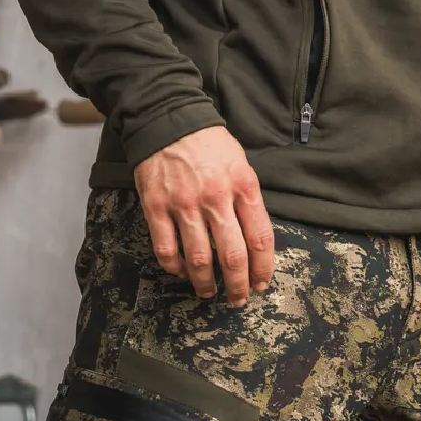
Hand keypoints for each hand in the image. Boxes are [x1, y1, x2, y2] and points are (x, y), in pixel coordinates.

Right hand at [133, 125, 273, 305]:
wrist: (169, 121)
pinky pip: (166, 250)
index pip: (261, 237)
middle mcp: (216, 198)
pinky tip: (182, 271)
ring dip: (205, 284)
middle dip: (238, 285)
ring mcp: (184, 204)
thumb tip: (255, 239)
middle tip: (238, 300)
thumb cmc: (209, 144)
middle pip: (233, 255)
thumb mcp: (240, 164)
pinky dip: (175, 268)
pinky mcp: (156, 207)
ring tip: (208, 292)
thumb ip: (247, 199)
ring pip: (199, 259)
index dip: (263, 267)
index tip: (261, 283)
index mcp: (243, 185)